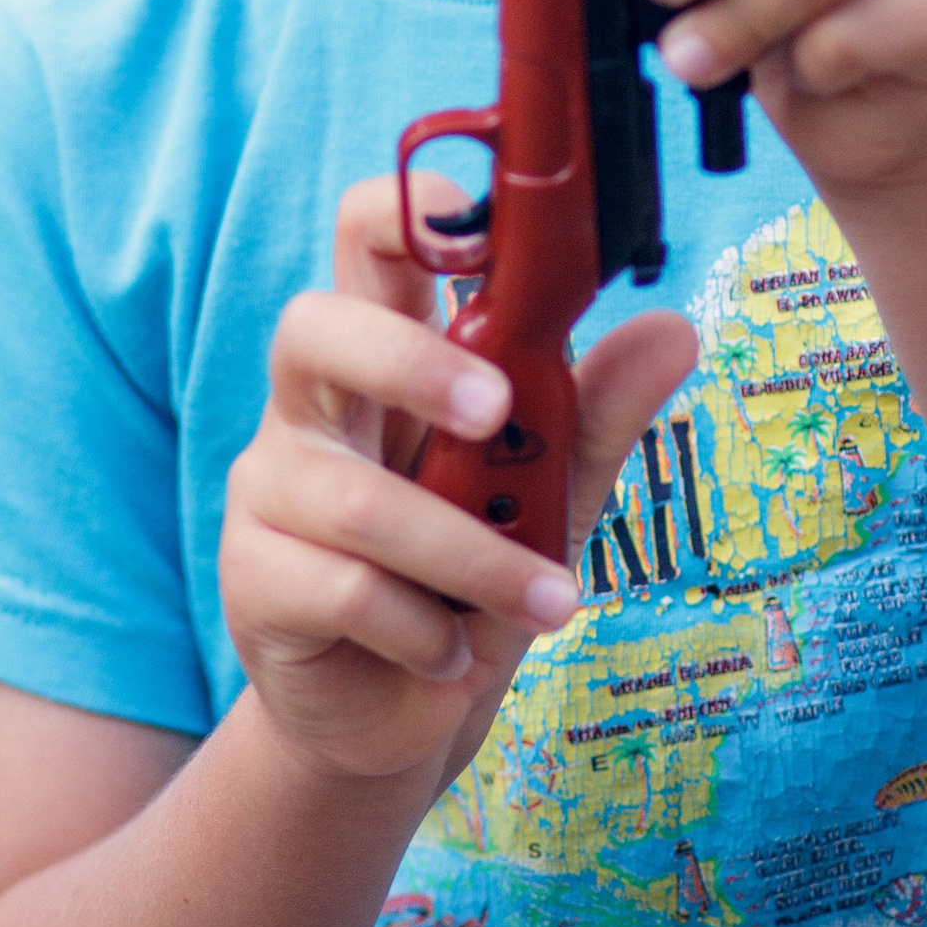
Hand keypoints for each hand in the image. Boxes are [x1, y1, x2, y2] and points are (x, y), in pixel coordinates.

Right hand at [219, 176, 695, 792]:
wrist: (399, 718)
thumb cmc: (467, 580)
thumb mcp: (550, 495)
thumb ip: (594, 415)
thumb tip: (674, 330)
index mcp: (384, 356)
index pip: (369, 243)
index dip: (405, 208)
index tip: (476, 215)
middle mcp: (314, 406)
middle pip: (315, 328)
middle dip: (410, 363)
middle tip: (497, 412)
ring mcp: (271, 490)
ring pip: (359, 501)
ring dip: (473, 558)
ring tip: (549, 601)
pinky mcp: (252, 579)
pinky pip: (343, 589)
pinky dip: (422, 629)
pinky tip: (450, 650)